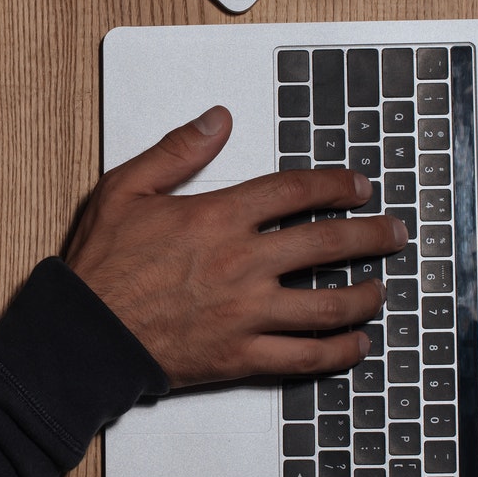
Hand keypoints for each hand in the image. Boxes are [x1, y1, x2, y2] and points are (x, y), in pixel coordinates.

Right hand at [65, 105, 404, 387]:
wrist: (83, 335)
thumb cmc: (101, 265)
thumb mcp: (126, 189)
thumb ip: (176, 152)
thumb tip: (216, 120)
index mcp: (218, 218)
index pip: (295, 192)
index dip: (335, 186)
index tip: (359, 188)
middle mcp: (243, 264)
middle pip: (327, 244)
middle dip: (372, 236)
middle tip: (394, 233)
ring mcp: (246, 313)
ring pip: (328, 304)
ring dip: (365, 295)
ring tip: (382, 290)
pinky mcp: (242, 355)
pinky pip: (305, 356)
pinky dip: (339, 351)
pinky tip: (356, 343)